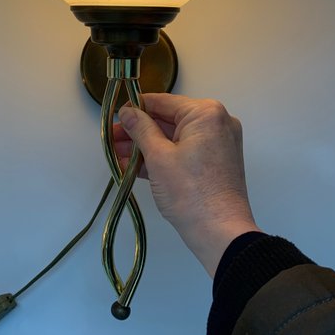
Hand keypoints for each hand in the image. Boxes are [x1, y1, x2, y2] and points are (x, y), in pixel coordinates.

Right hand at [113, 93, 260, 276]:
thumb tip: (128, 112)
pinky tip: (135, 166)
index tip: (117, 115)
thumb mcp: (158, 157)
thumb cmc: (192, 194)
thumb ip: (140, 129)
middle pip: (168, 120)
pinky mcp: (215, 162)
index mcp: (206, 113)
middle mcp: (216, 123)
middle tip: (113, 139)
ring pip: (174, 138)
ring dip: (147, 147)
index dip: (136, 108)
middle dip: (139, 132)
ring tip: (119, 155)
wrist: (220, 232)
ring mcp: (218, 143)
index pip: (163, 102)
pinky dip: (163, 158)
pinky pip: (184, 152)